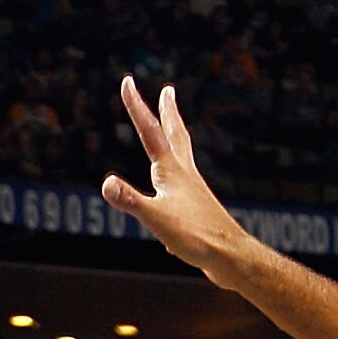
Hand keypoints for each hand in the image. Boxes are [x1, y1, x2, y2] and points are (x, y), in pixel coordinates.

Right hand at [102, 79, 243, 272]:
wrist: (231, 257)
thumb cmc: (197, 237)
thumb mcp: (156, 219)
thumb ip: (131, 200)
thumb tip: (106, 184)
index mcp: (172, 171)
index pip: (149, 131)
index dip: (136, 106)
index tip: (128, 81)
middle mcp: (185, 174)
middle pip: (175, 135)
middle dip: (168, 112)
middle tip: (168, 90)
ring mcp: (194, 191)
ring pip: (182, 156)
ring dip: (175, 138)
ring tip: (172, 131)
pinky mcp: (199, 209)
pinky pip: (184, 185)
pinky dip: (176, 177)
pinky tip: (173, 190)